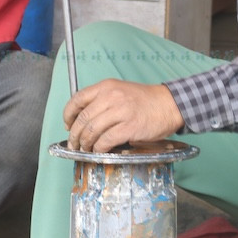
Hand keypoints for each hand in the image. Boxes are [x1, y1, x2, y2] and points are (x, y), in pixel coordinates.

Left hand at [63, 80, 183, 151]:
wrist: (169, 104)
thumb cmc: (145, 100)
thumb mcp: (120, 91)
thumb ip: (102, 100)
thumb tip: (83, 119)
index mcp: (106, 87)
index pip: (77, 99)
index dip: (68, 114)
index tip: (67, 125)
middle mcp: (111, 97)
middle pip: (83, 119)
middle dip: (74, 135)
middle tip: (73, 143)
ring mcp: (120, 112)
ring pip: (92, 131)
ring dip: (85, 143)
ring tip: (86, 149)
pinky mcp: (129, 127)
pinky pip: (106, 141)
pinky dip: (99, 148)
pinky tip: (100, 151)